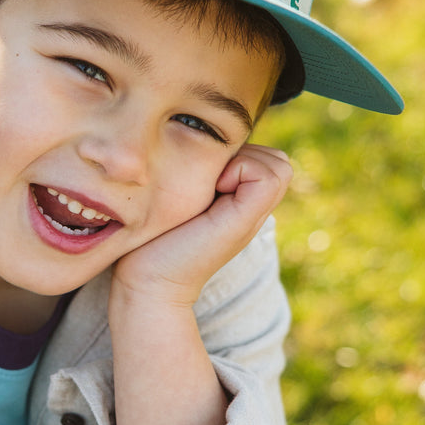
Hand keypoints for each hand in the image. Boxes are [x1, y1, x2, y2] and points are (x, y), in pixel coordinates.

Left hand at [111, 143, 291, 305]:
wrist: (148, 284)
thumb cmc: (150, 242)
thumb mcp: (178, 197)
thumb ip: (199, 175)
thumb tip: (204, 140)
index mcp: (239, 204)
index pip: (266, 157)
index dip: (239, 154)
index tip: (204, 177)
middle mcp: (251, 210)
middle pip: (276, 159)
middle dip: (244, 156)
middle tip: (208, 182)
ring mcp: (252, 216)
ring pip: (277, 163)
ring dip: (241, 162)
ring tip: (210, 187)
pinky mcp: (245, 220)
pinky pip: (267, 174)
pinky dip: (239, 171)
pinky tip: (212, 192)